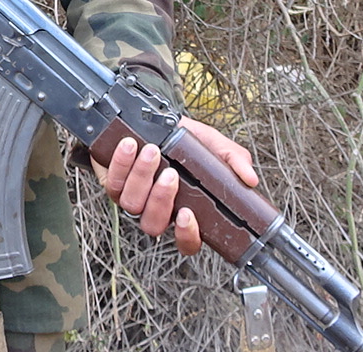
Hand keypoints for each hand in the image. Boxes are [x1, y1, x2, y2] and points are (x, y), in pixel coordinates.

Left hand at [93, 116, 257, 254]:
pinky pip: (113, 182)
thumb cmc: (184, 138)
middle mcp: (157, 210)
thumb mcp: (214, 146)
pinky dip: (121, 163)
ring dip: (142, 177)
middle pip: (154, 224)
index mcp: (184, 209)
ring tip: (152, 152)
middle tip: (171, 173)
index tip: (188, 215)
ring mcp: (133, 199)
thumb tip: (250, 179)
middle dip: (162, 199)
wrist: (152, 119)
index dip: (187, 236)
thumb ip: (233, 161)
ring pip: (132, 205)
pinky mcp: (112, 183)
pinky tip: (129, 146)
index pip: (187, 243)